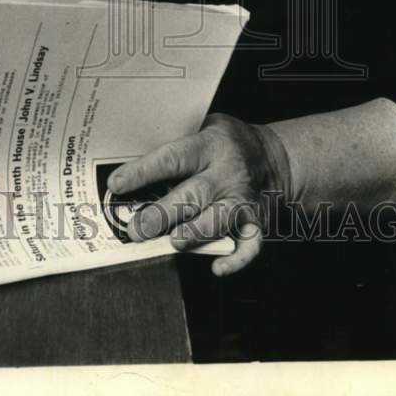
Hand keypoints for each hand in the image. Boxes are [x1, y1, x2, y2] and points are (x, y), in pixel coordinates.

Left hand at [107, 113, 290, 275]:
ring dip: (194, 233)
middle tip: (135, 230)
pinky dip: (236, 259)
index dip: (143, 172)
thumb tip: (129, 163)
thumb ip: (177, 144)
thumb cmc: (228, 143)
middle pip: (192, 194)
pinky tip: (218, 267)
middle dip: (162, 214)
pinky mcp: (257, 223)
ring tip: (172, 243)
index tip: (117, 184)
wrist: (278, 157)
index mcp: (209, 145)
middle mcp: (227, 173)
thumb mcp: (205, 127)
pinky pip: (249, 245)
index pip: (172, 158)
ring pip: (217, 220)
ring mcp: (243, 199)